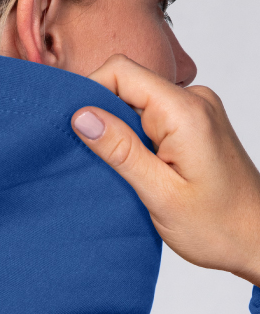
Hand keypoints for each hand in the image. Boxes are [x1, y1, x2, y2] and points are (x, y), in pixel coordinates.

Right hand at [71, 54, 259, 287]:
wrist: (259, 241)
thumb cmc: (218, 226)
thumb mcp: (159, 194)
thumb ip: (120, 150)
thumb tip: (80, 115)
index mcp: (185, 112)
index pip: (121, 72)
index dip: (88, 91)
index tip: (73, 129)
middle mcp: (194, 100)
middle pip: (127, 84)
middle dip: (101, 115)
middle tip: (93, 159)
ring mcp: (196, 110)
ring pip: (136, 102)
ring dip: (117, 131)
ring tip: (119, 170)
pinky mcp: (194, 124)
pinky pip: (151, 116)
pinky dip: (134, 138)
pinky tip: (135, 168)